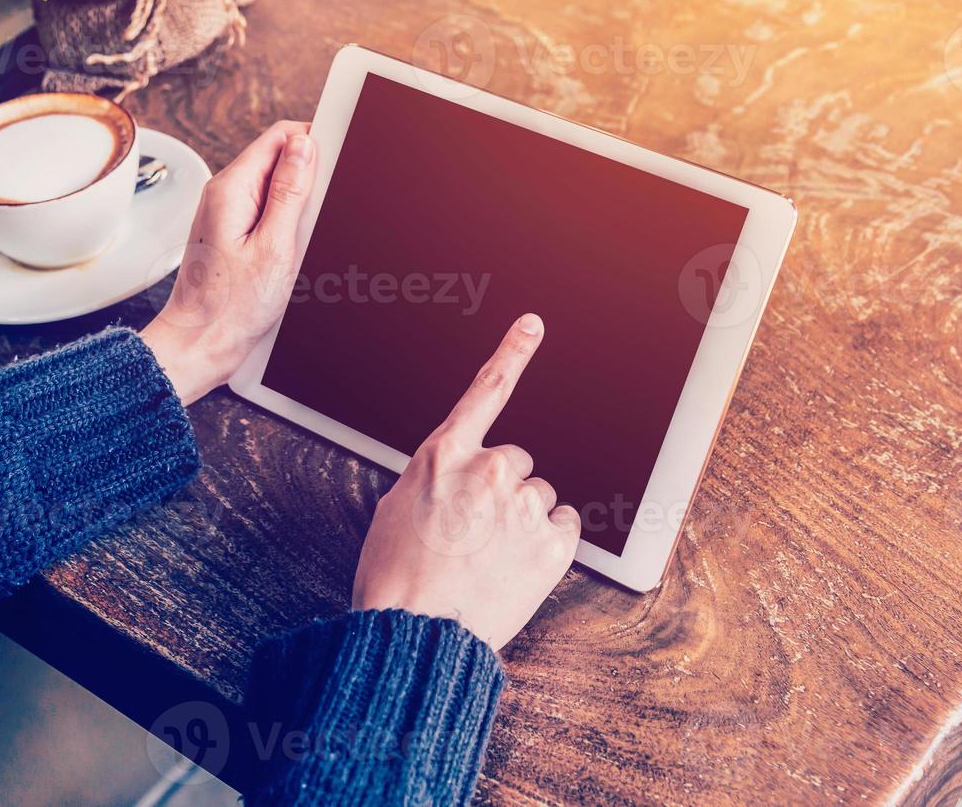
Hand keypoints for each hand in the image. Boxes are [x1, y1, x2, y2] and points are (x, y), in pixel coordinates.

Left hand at [141, 120, 316, 403]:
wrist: (200, 342)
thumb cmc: (231, 306)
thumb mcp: (275, 246)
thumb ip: (289, 191)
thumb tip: (304, 147)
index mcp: (232, 188)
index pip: (278, 136)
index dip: (312, 142)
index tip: (335, 159)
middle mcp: (224, 194)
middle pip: (277, 159)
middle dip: (307, 176)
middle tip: (320, 212)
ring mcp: (226, 212)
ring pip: (273, 186)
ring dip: (298, 203)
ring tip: (303, 238)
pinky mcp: (231, 231)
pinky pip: (265, 211)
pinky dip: (285, 222)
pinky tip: (292, 249)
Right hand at [351, 314, 581, 650]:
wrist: (415, 636)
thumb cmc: (396, 579)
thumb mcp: (397, 509)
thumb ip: (438, 479)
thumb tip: (460, 482)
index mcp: (444, 456)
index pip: (485, 391)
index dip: (512, 353)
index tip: (534, 325)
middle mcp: (488, 469)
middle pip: (518, 463)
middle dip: (504, 491)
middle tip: (478, 535)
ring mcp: (524, 505)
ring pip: (540, 499)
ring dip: (523, 521)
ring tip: (490, 560)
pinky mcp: (553, 544)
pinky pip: (564, 528)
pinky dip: (548, 545)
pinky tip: (517, 568)